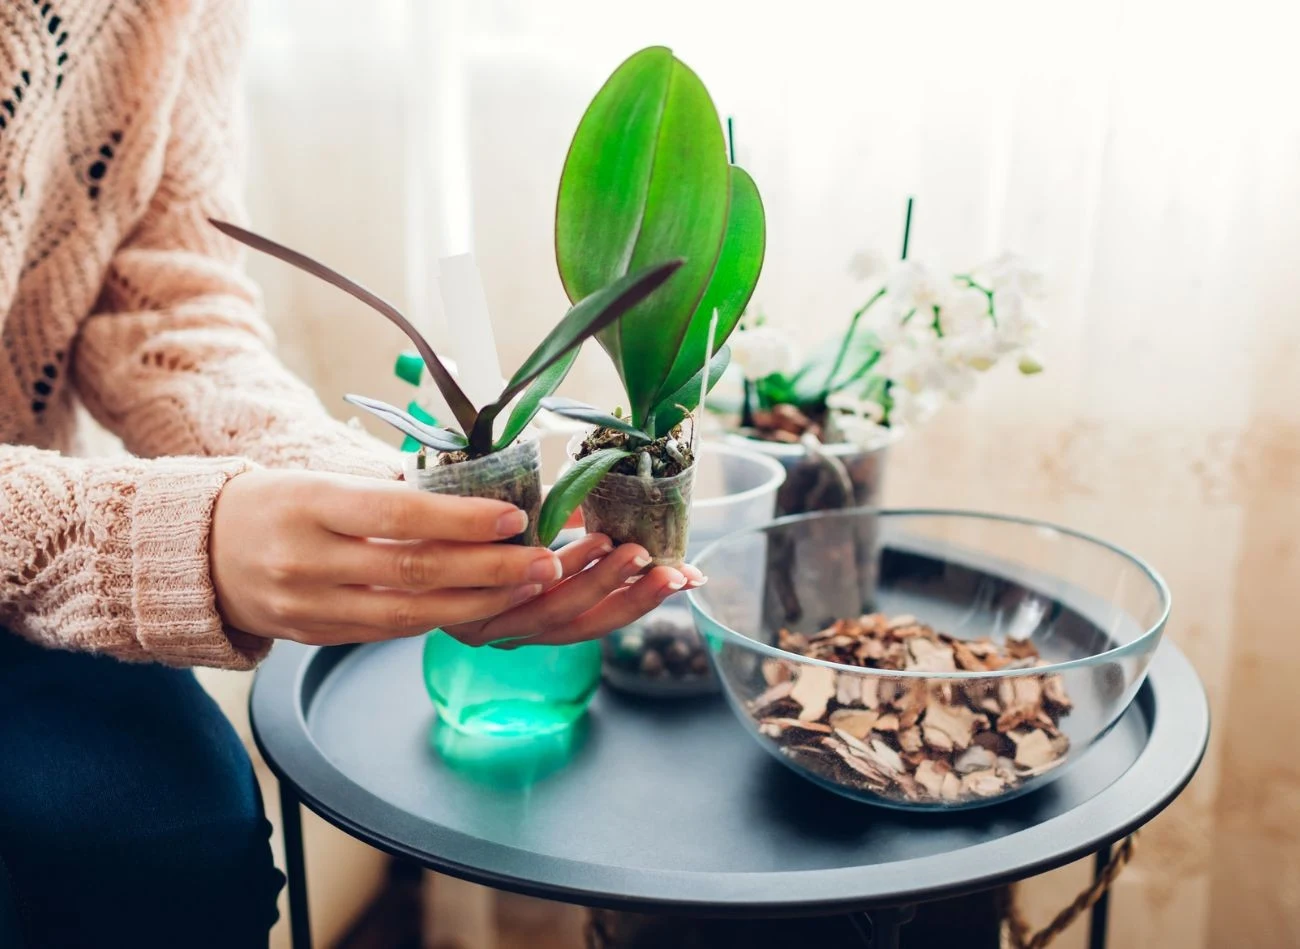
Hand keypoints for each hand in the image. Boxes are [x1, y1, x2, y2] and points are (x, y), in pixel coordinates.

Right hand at [209, 469, 699, 646]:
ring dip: (480, 602)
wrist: (197, 555)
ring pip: (410, 612)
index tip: (515, 516)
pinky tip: (482, 606)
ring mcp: (310, 606)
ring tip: (529, 586)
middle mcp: (307, 561)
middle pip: (415, 570)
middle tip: (545, 560)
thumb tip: (471, 495)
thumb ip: (384, 495)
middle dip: (490, 568)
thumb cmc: (273, 503)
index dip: (462, 519)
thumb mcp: (318, 481)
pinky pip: (390, 633)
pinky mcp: (316, 636)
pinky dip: (440, 619)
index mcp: (309, 505)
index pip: (399, 513)